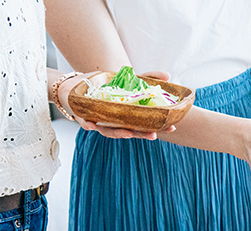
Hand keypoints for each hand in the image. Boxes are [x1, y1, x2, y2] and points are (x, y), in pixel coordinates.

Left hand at [59, 70, 175, 139]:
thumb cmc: (106, 87)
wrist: (78, 86)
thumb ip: (148, 78)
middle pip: (131, 131)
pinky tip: (92, 125)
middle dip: (142, 134)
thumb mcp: (129, 80)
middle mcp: (116, 123)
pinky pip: (86, 123)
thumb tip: (168, 75)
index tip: (172, 127)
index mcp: (128, 117)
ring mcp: (101, 122)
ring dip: (119, 133)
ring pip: (110, 131)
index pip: (145, 125)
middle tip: (154, 135)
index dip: (159, 127)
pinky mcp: (84, 118)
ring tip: (128, 133)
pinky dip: (89, 125)